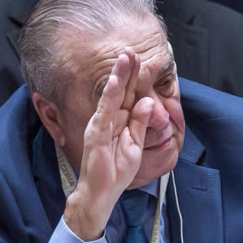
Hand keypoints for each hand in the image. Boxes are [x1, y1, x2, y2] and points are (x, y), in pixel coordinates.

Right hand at [63, 49, 152, 240]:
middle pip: (119, 91)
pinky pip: (104, 112)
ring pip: (111, 96)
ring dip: (118, 77)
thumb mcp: (135, 144)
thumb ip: (140, 123)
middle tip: (131, 49)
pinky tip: (115, 83)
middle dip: (126, 70)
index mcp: (120, 122)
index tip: (140, 59)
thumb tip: (146, 102)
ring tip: (125, 58)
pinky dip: (110, 97)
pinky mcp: (95, 134)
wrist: (102, 192)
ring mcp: (100, 125)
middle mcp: (108, 119)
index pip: (128, 96)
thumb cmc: (116, 170)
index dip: (134, 78)